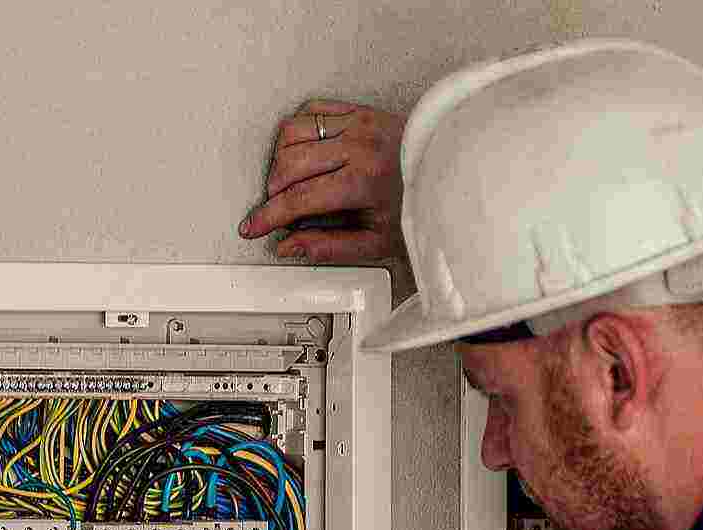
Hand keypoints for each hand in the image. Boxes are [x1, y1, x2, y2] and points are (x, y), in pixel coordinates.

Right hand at [237, 98, 405, 263]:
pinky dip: (296, 130)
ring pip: (292, 132)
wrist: (450, 171)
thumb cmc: (417, 205)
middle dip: (272, 191)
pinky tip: (300, 150)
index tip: (252, 225)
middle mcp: (358, 146)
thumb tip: (290, 246)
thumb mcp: (377, 242)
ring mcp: (357, 123)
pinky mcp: (358, 110)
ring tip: (287, 180)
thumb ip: (328, 246)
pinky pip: (310, 110)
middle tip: (277, 207)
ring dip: (279, 159)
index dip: (269, 215)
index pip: (300, 199)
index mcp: (364, 181)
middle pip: (289, 164)